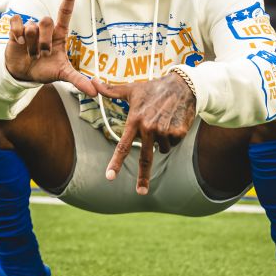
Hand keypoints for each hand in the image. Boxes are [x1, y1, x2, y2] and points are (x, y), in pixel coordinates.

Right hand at [3, 0, 97, 97]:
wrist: (23, 74)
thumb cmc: (45, 69)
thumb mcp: (63, 75)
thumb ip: (78, 81)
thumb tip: (95, 92)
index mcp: (59, 34)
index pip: (65, 11)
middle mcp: (46, 28)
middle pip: (47, 20)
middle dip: (44, 41)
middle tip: (42, 53)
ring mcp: (30, 28)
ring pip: (32, 26)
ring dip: (30, 44)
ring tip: (31, 53)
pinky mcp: (16, 30)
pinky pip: (17, 22)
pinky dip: (17, 34)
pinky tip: (18, 43)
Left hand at [94, 72, 196, 194]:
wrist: (182, 85)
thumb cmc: (154, 88)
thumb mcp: (132, 89)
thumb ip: (111, 90)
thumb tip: (93, 83)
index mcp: (135, 120)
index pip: (123, 146)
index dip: (116, 163)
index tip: (110, 177)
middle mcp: (149, 128)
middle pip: (145, 158)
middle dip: (143, 178)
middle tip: (140, 191)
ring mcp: (164, 131)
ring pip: (162, 148)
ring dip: (162, 141)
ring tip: (164, 121)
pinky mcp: (178, 132)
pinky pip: (173, 143)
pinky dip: (174, 136)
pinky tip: (174, 121)